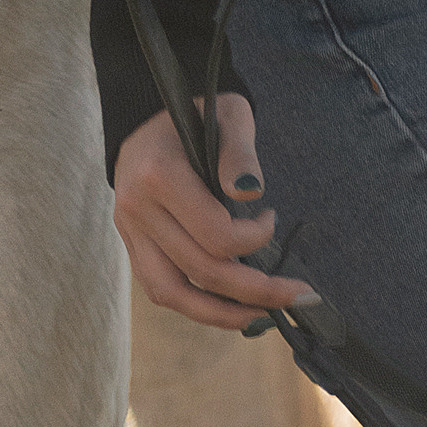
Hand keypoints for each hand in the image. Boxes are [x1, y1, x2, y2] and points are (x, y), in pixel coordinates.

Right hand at [111, 96, 320, 333]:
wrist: (148, 110)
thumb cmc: (197, 110)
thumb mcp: (228, 114)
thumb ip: (239, 153)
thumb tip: (251, 195)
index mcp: (159, 174)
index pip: (215, 235)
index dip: (255, 239)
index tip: (272, 218)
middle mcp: (138, 208)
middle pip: (200, 270)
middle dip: (255, 290)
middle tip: (297, 294)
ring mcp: (129, 228)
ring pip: (172, 293)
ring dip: (221, 313)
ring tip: (260, 317)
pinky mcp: (130, 241)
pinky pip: (158, 288)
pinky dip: (193, 305)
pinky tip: (226, 307)